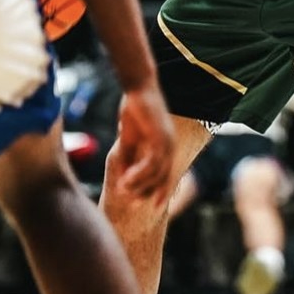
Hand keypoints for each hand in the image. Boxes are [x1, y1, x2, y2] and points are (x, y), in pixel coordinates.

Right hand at [113, 83, 174, 205]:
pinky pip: (153, 163)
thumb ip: (127, 160)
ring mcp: (168, 142)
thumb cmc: (134, 111)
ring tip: (123, 189)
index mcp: (166, 148)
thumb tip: (122, 180)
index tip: (140, 204)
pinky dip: (140, 173)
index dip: (156, 193)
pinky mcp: (160, 137)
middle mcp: (171, 147)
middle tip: (131, 203)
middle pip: (163, 179)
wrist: (138, 88)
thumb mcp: (129, 140)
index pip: (165, 177)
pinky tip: (127, 178)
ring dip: (140, 184)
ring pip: (157, 173)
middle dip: (147, 193)